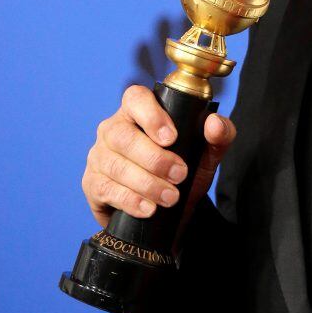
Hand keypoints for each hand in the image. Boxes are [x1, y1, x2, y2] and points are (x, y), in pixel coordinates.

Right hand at [82, 84, 235, 228]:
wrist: (169, 214)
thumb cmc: (184, 172)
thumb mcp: (206, 153)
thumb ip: (219, 135)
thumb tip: (214, 123)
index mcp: (139, 112)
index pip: (135, 98)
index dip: (151, 115)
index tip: (171, 138)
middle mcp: (113, 129)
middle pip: (122, 135)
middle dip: (154, 158)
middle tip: (180, 175)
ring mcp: (99, 156)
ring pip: (115, 164)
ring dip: (146, 183)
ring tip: (171, 197)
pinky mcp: (92, 183)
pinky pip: (105, 189)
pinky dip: (129, 200)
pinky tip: (148, 208)